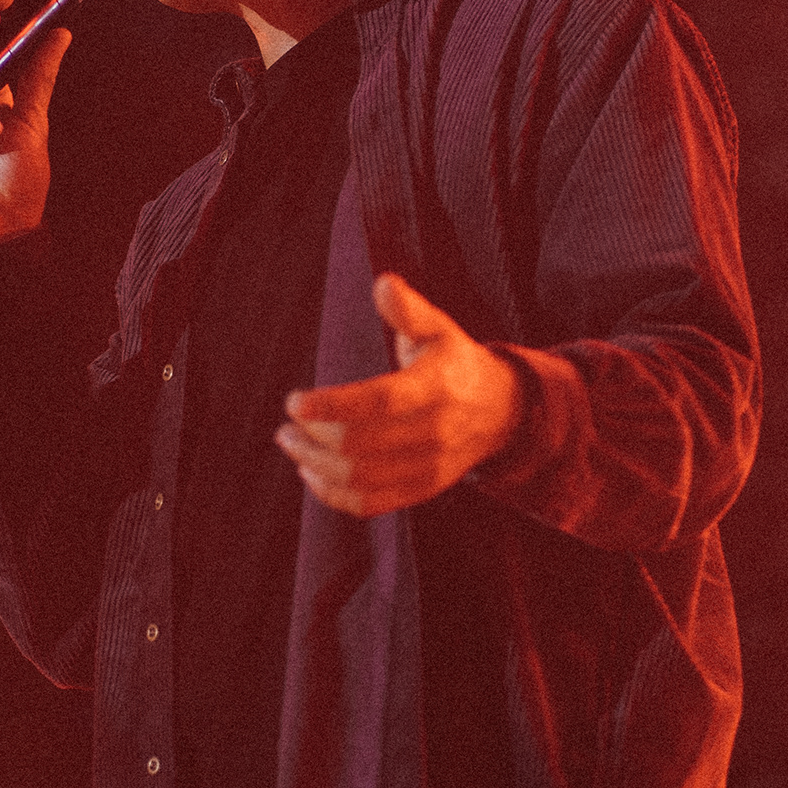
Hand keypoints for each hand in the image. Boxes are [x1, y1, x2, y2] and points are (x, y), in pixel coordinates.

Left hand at [276, 274, 521, 517]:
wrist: (499, 411)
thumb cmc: (455, 363)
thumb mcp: (438, 328)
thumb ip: (408, 310)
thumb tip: (383, 284)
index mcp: (436, 388)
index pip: (379, 402)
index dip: (332, 405)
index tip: (294, 401)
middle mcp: (434, 432)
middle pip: (360, 445)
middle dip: (313, 435)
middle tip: (287, 421)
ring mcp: (429, 467)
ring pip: (359, 479)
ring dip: (314, 463)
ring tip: (291, 442)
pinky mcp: (421, 490)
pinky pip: (369, 504)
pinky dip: (332, 494)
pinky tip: (311, 471)